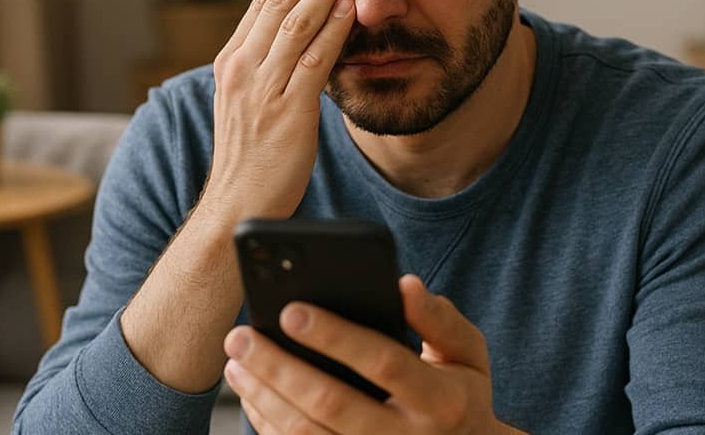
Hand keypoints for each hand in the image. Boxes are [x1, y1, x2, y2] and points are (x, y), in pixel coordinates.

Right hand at [203, 0, 358, 219]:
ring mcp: (262, 89)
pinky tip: (348, 8)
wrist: (236, 207)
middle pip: (278, 3)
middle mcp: (242, 69)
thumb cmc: (250, 160)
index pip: (260, 4)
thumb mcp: (249, 103)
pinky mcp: (287, 112)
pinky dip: (332, 30)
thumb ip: (267, 69)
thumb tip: (292, 39)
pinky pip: (313, 61)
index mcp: (231, 63)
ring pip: (295, 24)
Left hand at [223, 274, 525, 434]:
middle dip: (278, 367)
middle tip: (241, 336)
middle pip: (330, 403)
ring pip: (305, 434)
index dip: (336, 337)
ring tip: (237, 361)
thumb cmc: (460, 394)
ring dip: (262, 396)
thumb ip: (439, 319)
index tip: (292, 310)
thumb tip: (405, 285)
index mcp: (440, 400)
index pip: (383, 362)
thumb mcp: (467, 354)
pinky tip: (251, 394)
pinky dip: (267, 424)